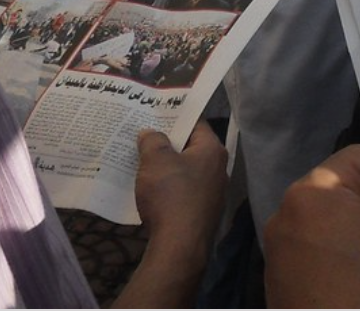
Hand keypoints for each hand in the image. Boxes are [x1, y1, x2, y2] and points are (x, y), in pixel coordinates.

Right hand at [116, 122, 227, 307]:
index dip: (174, 116)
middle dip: (167, 143)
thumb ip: (153, 140)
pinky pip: (183, 192)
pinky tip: (149, 188)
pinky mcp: (201, 213)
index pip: (195, 123)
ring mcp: (211, 194)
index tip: (155, 113)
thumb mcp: (156, 160)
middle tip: (143, 134)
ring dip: (165, 167)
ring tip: (141, 159)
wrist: (179, 247)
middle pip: (190, 148)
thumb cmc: (170, 195)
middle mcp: (218, 170)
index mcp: (212, 151)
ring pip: (185, 171)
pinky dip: (168, 188)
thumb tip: (150, 132)